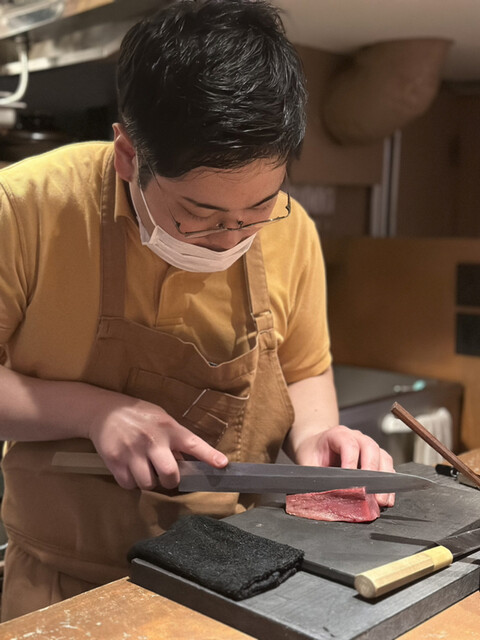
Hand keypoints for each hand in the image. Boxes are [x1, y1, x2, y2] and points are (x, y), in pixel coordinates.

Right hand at [87, 391, 227, 490]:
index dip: (209, 455)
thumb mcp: (162, 420)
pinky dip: (131, 482)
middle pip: (170, 474)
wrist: (105, 411)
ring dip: (149, 482)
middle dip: (170, 480)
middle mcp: (152, 440)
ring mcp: (132, 451)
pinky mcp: (115, 461)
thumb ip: (175, 439)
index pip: (193, 443)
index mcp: (168, 428)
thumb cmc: (140, 416)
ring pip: (148, 483)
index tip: (222, 464)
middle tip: (166, 475)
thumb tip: (187, 462)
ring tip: (145, 469)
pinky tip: (130, 470)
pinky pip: (129, 485)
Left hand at [294, 425, 394, 507]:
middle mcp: (357, 437)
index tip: (352, 484)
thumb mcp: (307, 462)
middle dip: (372, 473)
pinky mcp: (376, 457)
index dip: (351, 463)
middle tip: (372, 495)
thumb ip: (313, 477)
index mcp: (338, 434)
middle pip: (371, 449)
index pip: (349, 445)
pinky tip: (386, 498)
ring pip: (383, 458)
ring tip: (382, 501)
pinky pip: (387, 467)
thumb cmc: (312, 453)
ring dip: (384, 480)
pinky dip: (388, 483)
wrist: (316, 445)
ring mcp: (368, 446)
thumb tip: (318, 496)